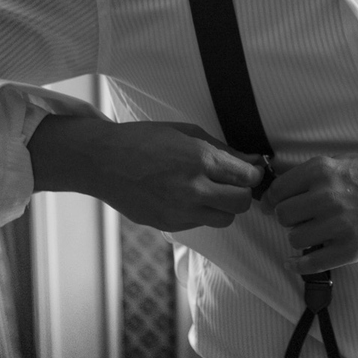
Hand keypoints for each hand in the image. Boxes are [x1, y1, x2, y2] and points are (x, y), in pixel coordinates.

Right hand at [30, 116, 263, 231]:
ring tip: (210, 191)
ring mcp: (180, 211)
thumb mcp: (187, 133)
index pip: (248, 178)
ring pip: (225, 220)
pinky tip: (185, 197)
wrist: (102, 162)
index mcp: (200, 159)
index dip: (253, 175)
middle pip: (242, 204)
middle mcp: (193, 189)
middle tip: (232, 183)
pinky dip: (201, 213)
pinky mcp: (169, 225)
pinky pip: (200, 224)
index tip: (248, 171)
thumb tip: (254, 161)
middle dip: (242, 193)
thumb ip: (224, 150)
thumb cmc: (144, 139)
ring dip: (224, 207)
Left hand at [261, 153, 357, 272]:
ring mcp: (339, 224)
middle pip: (283, 216)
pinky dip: (298, 265)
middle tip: (300, 220)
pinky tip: (294, 263)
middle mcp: (327, 196)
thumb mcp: (340, 164)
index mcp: (322, 171)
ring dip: (300, 239)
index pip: (278, 191)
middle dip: (288, 220)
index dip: (273, 201)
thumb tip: (276, 191)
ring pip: (294, 239)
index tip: (273, 207)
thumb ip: (311, 175)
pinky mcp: (350, 249)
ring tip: (313, 235)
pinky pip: (311, 263)